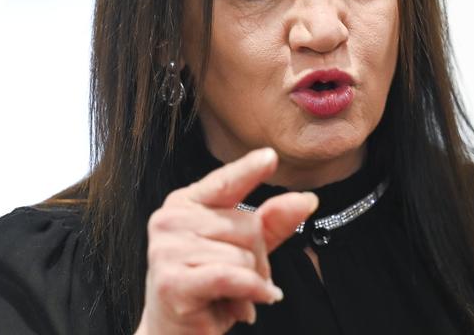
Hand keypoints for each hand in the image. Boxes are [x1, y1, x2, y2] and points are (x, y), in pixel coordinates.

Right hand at [135, 148, 318, 334]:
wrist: (172, 334)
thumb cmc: (207, 286)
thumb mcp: (242, 251)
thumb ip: (270, 223)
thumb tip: (306, 200)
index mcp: (186, 202)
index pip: (225, 182)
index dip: (249, 170)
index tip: (271, 156)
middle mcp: (171, 219)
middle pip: (247, 225)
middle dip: (258, 258)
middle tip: (244, 280)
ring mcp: (168, 249)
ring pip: (242, 255)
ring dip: (251, 282)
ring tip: (233, 295)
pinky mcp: (172, 280)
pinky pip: (232, 276)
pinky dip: (250, 292)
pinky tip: (248, 306)